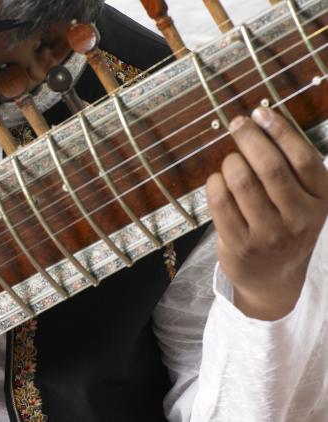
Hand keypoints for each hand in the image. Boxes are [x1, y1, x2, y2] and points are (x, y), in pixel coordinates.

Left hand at [206, 107, 327, 320]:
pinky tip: (216, 179)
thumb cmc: (286, 228)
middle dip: (250, 138)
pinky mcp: (240, 245)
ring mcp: (270, 234)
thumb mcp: (304, 201)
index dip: (280, 130)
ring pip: (243, 183)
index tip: (261, 112)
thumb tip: (262, 120)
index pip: (303, 158)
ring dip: (231, 162)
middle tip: (237, 124)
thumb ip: (291, 169)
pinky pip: (221, 203)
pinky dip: (214, 184)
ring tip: (230, 160)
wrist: (275, 280)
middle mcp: (300, 219)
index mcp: (321, 201)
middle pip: (270, 167)